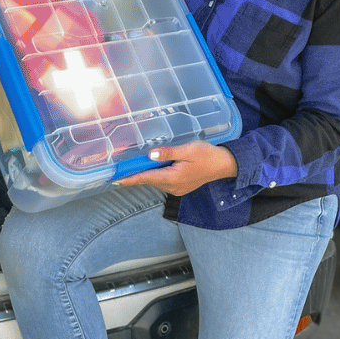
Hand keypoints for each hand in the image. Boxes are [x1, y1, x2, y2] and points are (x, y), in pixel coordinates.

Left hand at [115, 142, 237, 195]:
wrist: (224, 165)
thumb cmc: (207, 155)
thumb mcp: (187, 150)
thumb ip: (168, 153)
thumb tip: (150, 155)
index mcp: (172, 178)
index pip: (146, 178)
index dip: (129, 179)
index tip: (115, 180)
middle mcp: (172, 186)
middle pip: (149, 180)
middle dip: (135, 175)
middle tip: (120, 170)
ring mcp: (177, 188)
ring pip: (156, 180)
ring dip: (146, 174)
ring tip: (134, 167)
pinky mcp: (181, 186)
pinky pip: (164, 181)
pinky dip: (156, 174)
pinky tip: (153, 167)